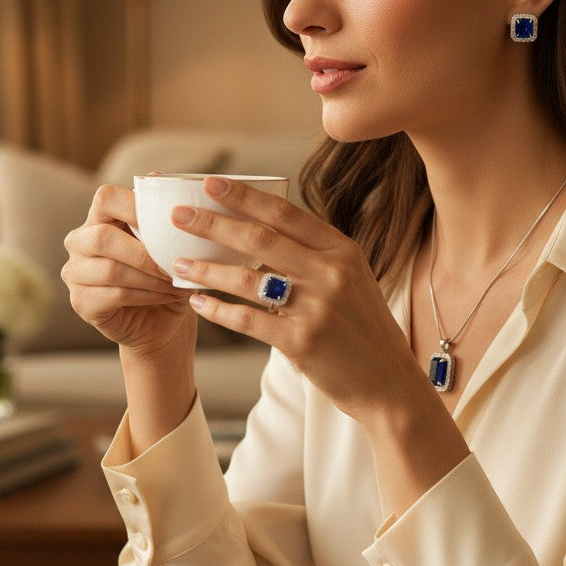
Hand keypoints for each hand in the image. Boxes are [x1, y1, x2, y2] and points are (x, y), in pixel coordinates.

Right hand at [61, 184, 194, 356]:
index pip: (106, 197)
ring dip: (151, 278)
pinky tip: (166, 297)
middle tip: (177, 264)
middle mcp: (80, 241)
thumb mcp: (172, 242)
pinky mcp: (81, 302)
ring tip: (177, 283)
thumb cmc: (167, 274)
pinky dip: (147, 296)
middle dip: (146, 253)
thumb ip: (163, 212)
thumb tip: (157, 176)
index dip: (134, 206)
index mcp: (100, 217)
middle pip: (102, 237)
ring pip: (111, 270)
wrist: (164, 321)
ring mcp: (75, 272)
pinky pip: (114, 295)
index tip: (168, 221)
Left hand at [169, 176, 427, 419]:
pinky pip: (246, 319)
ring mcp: (317, 307)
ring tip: (177, 262)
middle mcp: (331, 273)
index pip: (286, 213)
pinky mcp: (301, 341)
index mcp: (343, 250)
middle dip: (213, 223)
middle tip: (179, 215)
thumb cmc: (363, 328)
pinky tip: (197, 303)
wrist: (388, 382)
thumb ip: (315, 255)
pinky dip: (217, 310)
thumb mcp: (351, 279)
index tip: (212, 183)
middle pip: (260, 238)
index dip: (245, 196)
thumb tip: (263, 230)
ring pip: (246, 278)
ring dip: (206, 268)